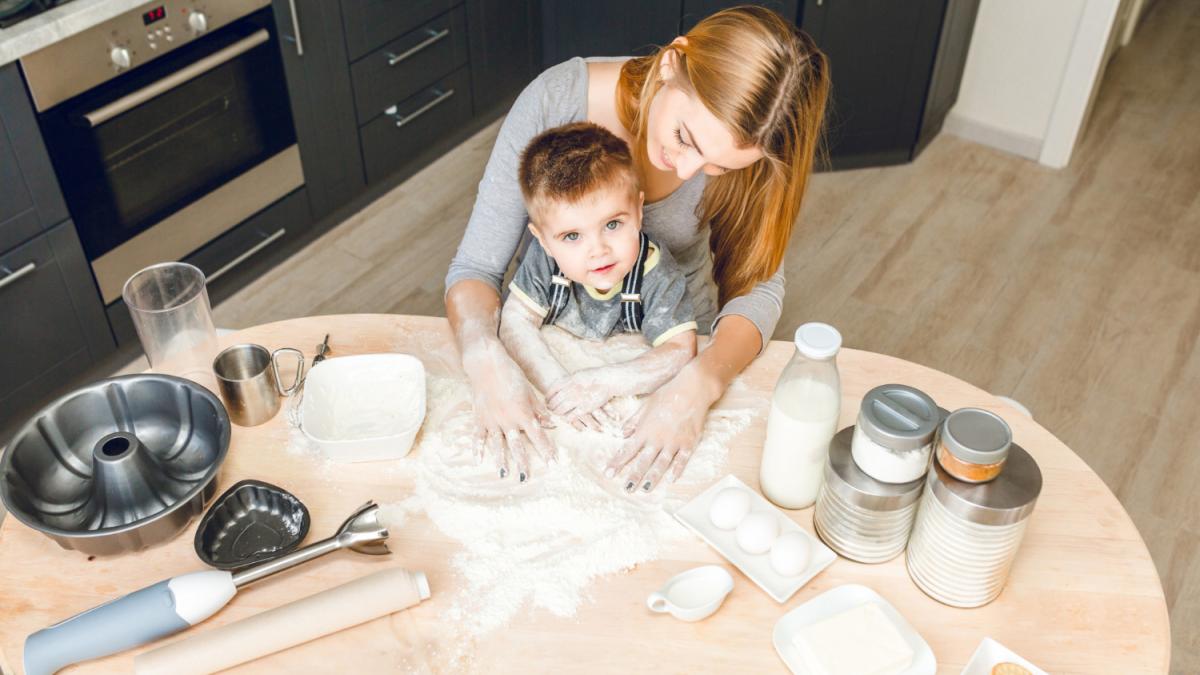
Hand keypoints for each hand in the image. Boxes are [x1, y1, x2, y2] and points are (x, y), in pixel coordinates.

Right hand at [462, 340, 554, 480]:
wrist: (486, 364)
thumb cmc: (511, 375)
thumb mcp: (529, 392)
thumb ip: (539, 410)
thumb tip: (552, 424)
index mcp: (523, 413)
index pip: (538, 437)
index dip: (546, 451)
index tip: (552, 464)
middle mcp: (508, 420)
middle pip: (517, 446)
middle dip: (523, 463)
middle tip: (525, 478)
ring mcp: (492, 420)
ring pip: (497, 445)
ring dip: (501, 461)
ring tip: (504, 475)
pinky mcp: (479, 417)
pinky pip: (478, 436)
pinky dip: (477, 448)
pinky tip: (478, 460)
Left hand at [545, 369, 616, 429]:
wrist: (608, 380)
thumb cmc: (595, 376)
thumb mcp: (578, 374)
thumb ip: (568, 380)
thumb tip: (559, 386)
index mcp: (569, 380)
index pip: (552, 390)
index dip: (547, 396)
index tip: (547, 400)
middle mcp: (571, 390)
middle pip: (554, 401)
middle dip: (550, 406)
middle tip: (550, 409)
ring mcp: (577, 400)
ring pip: (560, 410)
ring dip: (556, 413)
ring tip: (556, 414)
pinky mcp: (585, 408)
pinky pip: (570, 417)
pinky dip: (566, 419)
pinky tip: (566, 418)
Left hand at [605, 364, 719, 491]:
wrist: (692, 389)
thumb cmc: (667, 394)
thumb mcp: (645, 405)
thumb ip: (633, 421)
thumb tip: (622, 434)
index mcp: (645, 430)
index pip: (627, 450)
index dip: (617, 463)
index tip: (608, 473)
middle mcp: (657, 439)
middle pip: (643, 462)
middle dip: (633, 476)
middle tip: (626, 489)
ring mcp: (674, 442)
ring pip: (661, 465)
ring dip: (652, 478)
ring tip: (644, 489)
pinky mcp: (688, 443)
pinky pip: (682, 460)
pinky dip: (677, 470)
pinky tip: (672, 479)